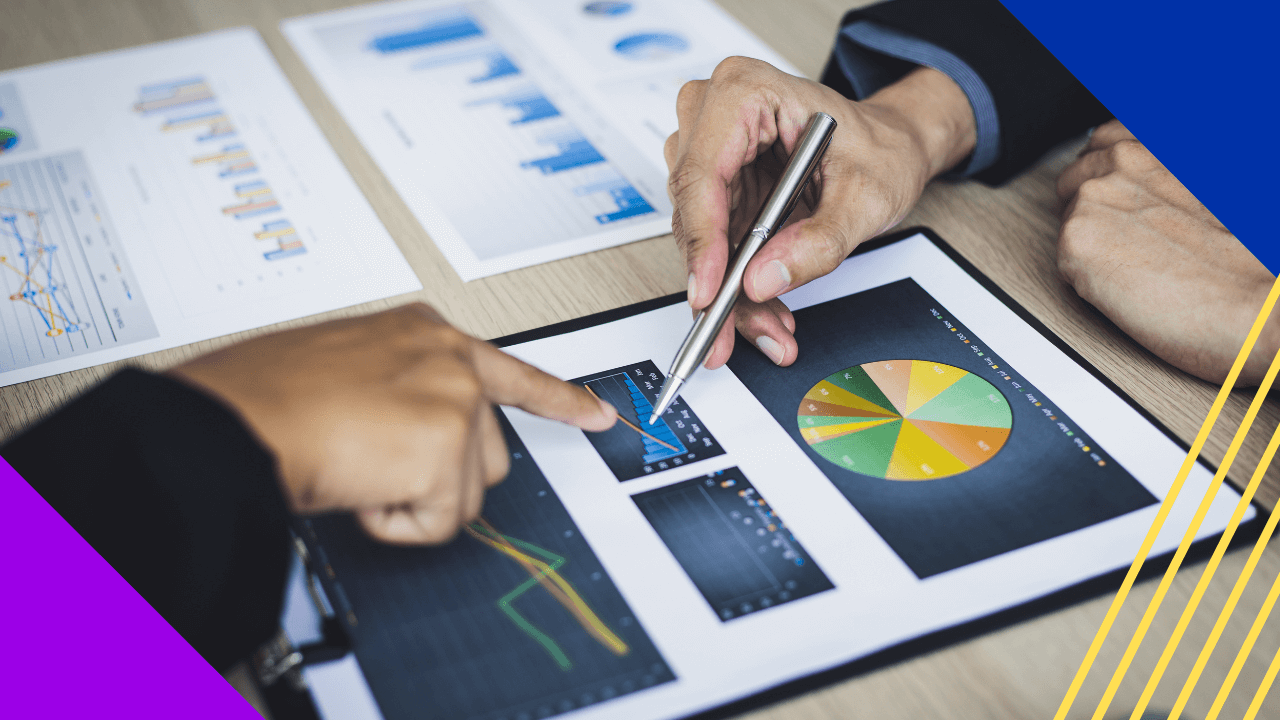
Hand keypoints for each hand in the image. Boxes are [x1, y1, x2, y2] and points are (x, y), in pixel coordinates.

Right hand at [168, 304, 615, 543]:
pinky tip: (356, 486)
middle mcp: (448, 359)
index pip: (510, 371)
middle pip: (487, 454)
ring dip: (410, 499)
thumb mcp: (345, 369)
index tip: (598, 414)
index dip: (558, 399)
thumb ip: (396, 389)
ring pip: (464, 493)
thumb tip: (406, 437)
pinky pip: (438, 524)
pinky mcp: (447, 448)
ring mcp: (454, 400)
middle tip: (373, 463)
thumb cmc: (263, 397)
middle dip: (438, 477)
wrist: (233, 420)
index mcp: (422, 334)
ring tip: (354, 466)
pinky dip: (394, 524)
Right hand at [664, 58, 975, 367]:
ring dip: (728, 293)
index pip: (703, 172)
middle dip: (716, 281)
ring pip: (699, 239)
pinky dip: (736, 285)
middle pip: (694, 211)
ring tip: (768, 328)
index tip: (708, 292)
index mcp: (747, 91)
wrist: (891, 148)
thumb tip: (764, 279)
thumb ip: (819, 240)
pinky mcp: (717, 188)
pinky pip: (713, 246)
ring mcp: (711, 153)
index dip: (702, 240)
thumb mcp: (867, 195)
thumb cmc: (880, 148)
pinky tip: (764, 312)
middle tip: (730, 333)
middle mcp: (715, 116)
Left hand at [1056, 120, 1277, 385]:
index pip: (1105, 138)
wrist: (1247, 305)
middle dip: (1090, 204)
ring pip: (1068, 216)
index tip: (1115, 192)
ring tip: (1132, 265)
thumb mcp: (1210, 190)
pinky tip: (1124, 285)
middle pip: (1076, 174)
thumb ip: (1168, 174)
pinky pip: (1063, 258)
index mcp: (1158, 143)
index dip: (1105, 170)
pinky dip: (1084, 274)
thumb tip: (1145, 181)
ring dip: (1089, 238)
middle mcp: (1124, 157)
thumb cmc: (1242, 258)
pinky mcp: (1076, 238)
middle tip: (1120, 237)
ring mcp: (1095, 195)